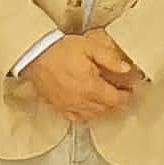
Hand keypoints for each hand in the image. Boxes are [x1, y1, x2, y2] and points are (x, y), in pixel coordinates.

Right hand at [23, 31, 140, 124]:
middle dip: (115, 102)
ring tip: (105, 99)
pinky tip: (88, 108)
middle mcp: (81, 100)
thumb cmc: (60, 50)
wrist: (35, 55)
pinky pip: (76, 118)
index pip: (115, 99)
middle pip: (106, 109)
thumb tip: (125, 69)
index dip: (125, 96)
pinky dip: (86, 115)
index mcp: (91, 86)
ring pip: (93, 115)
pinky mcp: (58, 107)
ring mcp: (69, 105)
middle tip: (119, 93)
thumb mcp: (89, 46)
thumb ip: (109, 59)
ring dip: (102, 109)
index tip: (128, 90)